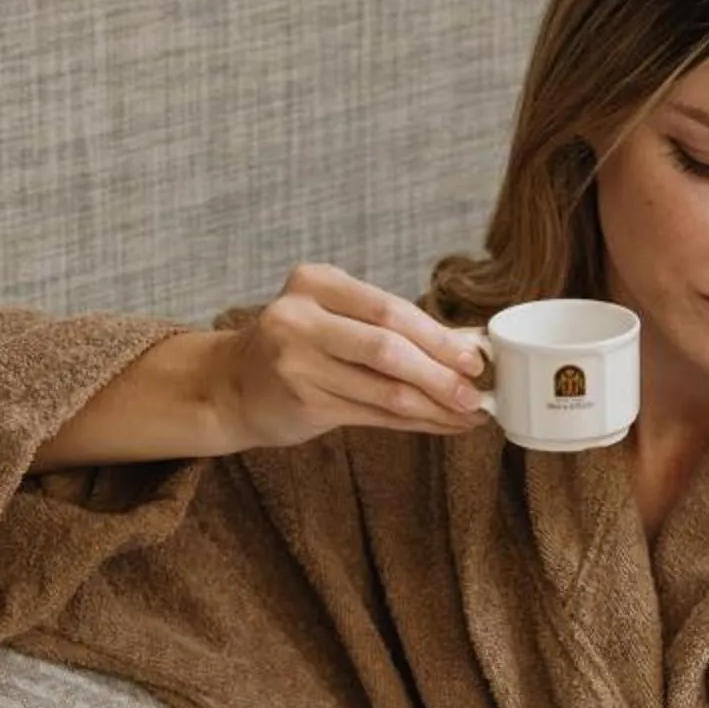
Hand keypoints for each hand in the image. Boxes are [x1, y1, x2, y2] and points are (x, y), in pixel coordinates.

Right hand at [220, 266, 488, 451]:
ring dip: (435, 407)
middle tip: (476, 393)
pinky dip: (415, 423)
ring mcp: (296, 364)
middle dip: (440, 374)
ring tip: (468, 415)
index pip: (389, 309)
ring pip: (384, 390)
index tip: (476, 358)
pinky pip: (374, 416)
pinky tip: (441, 425)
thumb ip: (392, 328)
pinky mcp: (302, 404)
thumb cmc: (299, 347)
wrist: (232, 385)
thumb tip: (467, 346)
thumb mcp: (335, 318)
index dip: (437, 337)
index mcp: (315, 282)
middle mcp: (299, 319)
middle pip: (388, 349)